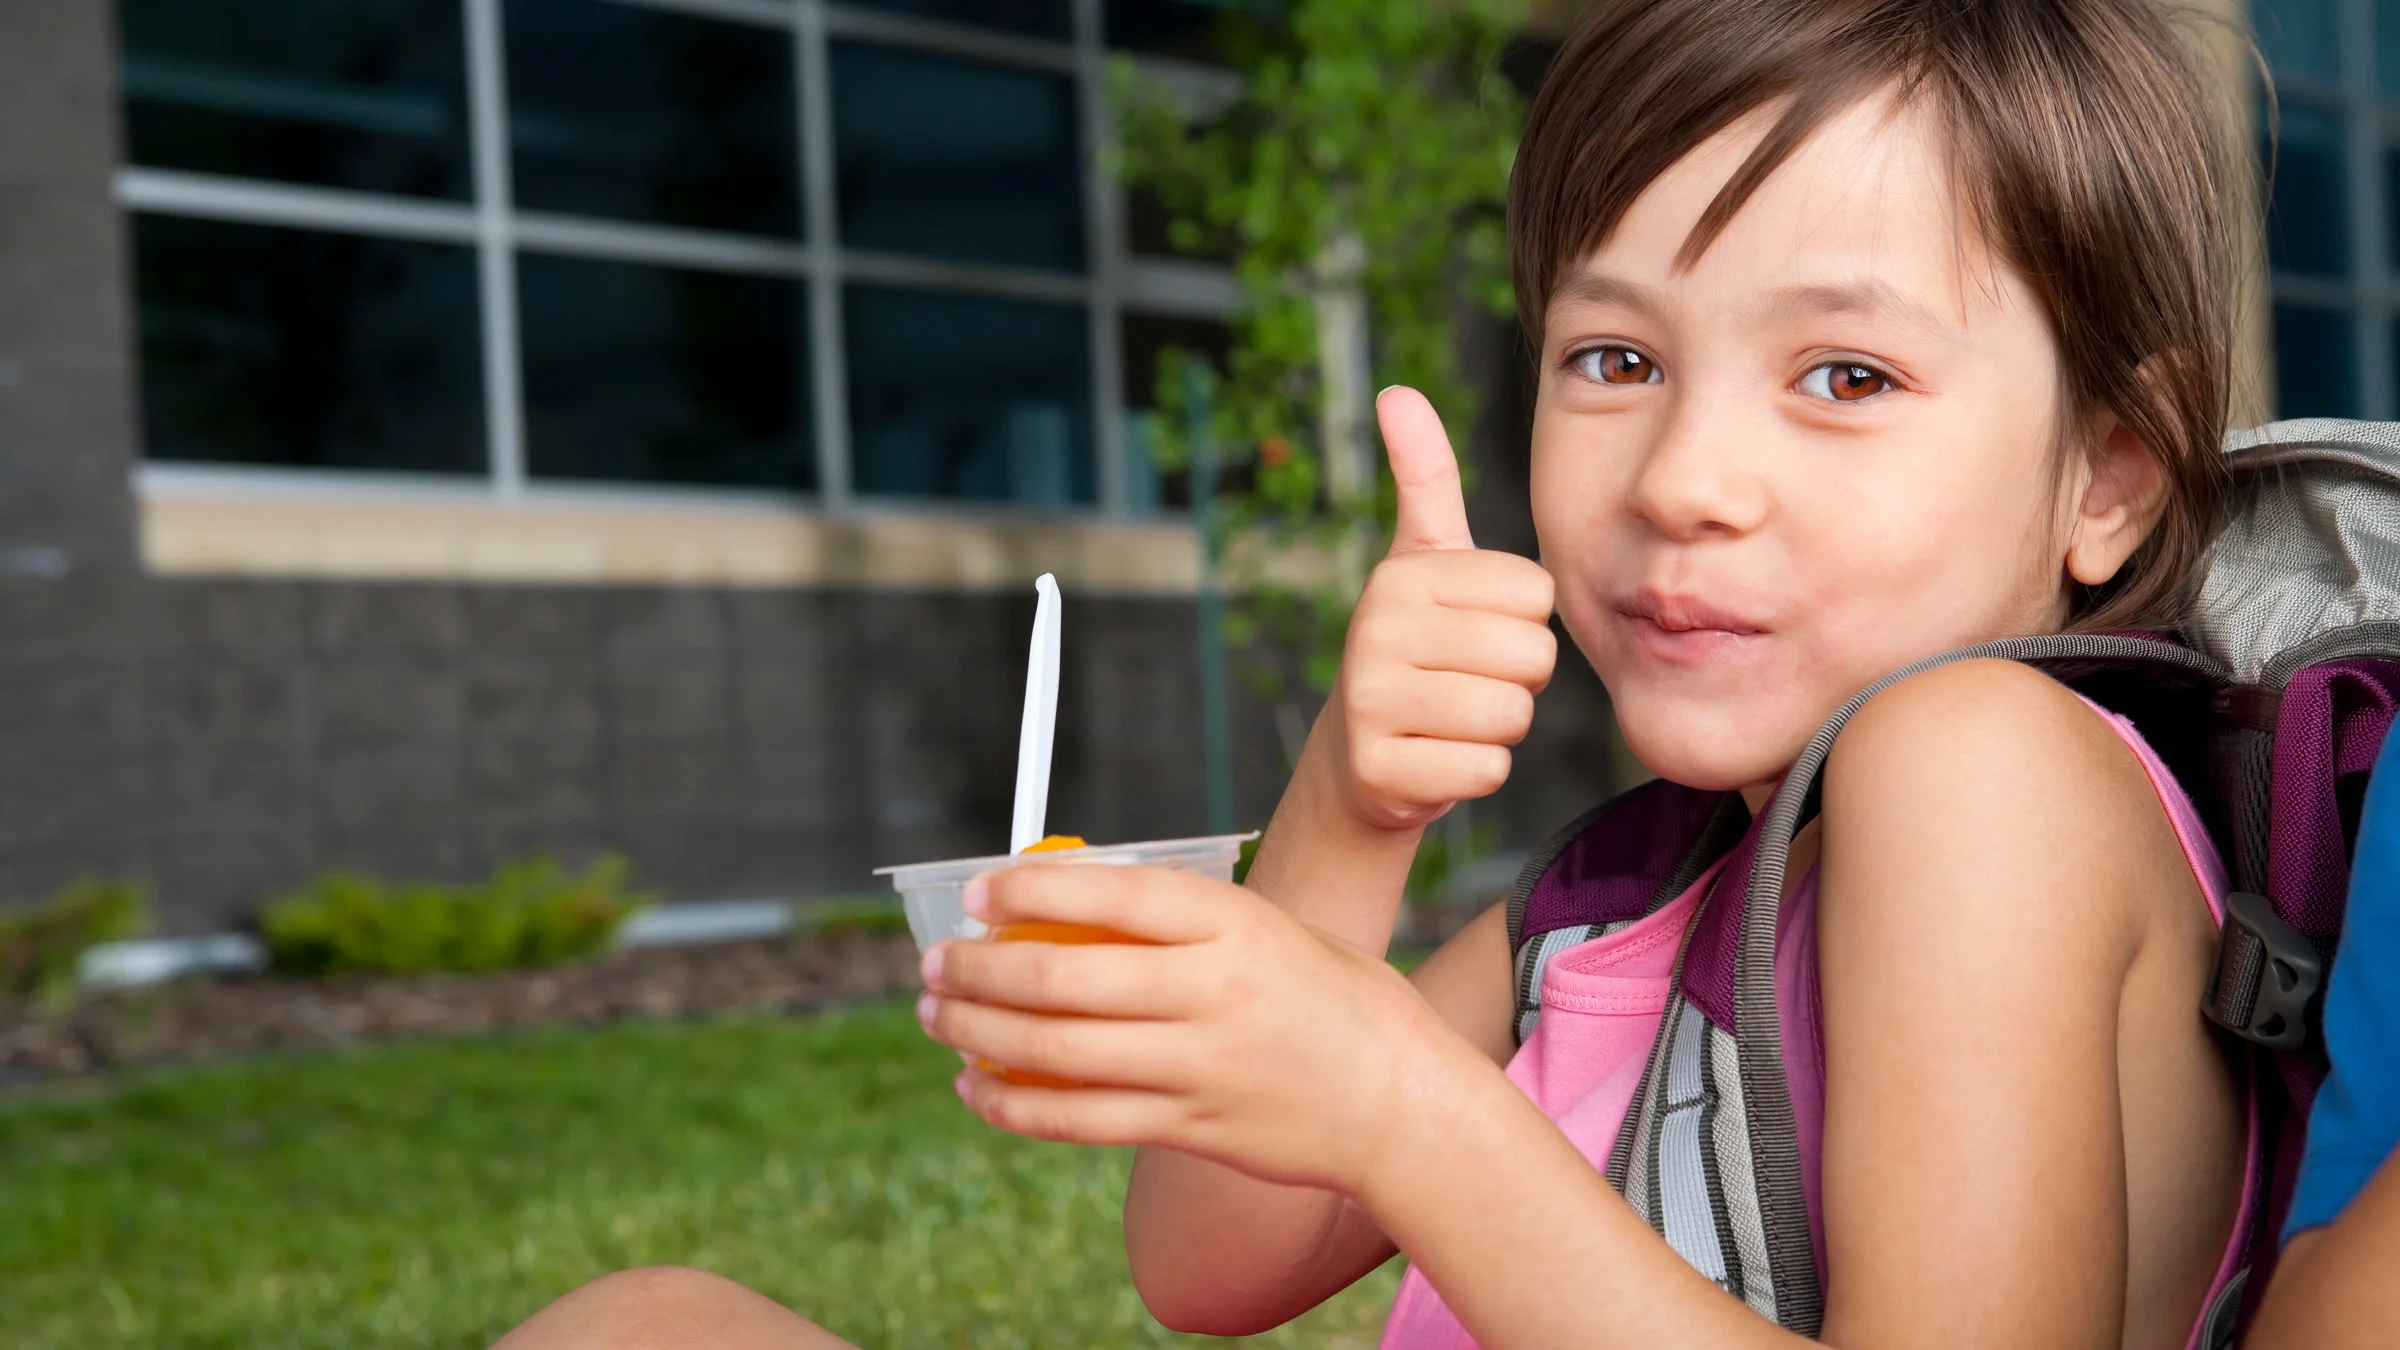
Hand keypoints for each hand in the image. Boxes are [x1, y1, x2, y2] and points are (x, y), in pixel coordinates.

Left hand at [916, 861, 1468, 1195]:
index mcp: (1235, 925)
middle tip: (934, 963)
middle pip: (1064, 978)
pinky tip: (979, 1086)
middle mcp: (1212, 994)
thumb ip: (1185, 920)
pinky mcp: (1190, 1128)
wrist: (1400, 1101)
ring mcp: (1199, 1068)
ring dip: (978, 1033)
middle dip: (979, 970)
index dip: (1033, 888)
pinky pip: (1079, 1119)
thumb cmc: (1331, 998)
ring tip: (937, 1017)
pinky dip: (1014, 1104)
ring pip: (1056, 1052)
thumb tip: (1072, 905)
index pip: (1114, 893)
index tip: (979, 892)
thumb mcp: (1273, 928)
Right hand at [1334, 387, 1556, 829]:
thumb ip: (1424, 478)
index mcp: (1402, 574)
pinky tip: (1437, 760)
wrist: (1361, 760)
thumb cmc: (1417, 649)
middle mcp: (1376, 630)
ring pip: (1511, 715)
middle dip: (1518, 679)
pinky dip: (1476, 773)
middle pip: (1531, 655)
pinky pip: (1487, 770)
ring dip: (1498, 728)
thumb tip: (1397, 392)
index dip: (1523, 623)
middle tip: (1467, 683)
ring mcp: (1371, 703)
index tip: (1473, 632)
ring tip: (1452, 720)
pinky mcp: (1380, 771)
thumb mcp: (1424, 562)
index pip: (1536, 596)